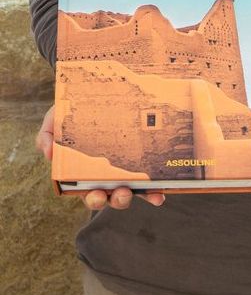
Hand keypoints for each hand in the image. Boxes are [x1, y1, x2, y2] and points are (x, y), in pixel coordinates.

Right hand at [36, 104, 164, 210]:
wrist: (91, 94)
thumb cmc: (71, 113)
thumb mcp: (54, 121)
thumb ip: (46, 136)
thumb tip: (49, 153)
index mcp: (85, 174)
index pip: (89, 193)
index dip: (94, 198)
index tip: (96, 195)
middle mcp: (106, 177)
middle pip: (112, 196)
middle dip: (116, 199)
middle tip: (120, 192)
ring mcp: (126, 172)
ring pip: (132, 191)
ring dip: (138, 195)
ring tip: (142, 188)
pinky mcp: (142, 164)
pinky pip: (150, 181)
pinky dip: (154, 190)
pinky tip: (159, 192)